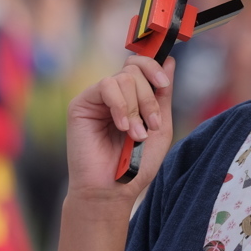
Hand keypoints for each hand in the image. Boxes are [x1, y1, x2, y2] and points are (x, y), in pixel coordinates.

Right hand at [65, 56, 175, 202]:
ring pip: (124, 78)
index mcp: (131, 96)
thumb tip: (169, 61)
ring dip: (136, 108)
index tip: (164, 85)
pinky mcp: (81, 104)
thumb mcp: (159, 125)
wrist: (114, 189)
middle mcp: (114, 94)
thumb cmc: (136, 163)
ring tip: (136, 134)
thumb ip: (163, 94)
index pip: (140, 64)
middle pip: (135, 70)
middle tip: (151, 125)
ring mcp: (97, 98)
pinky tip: (122, 127)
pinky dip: (120, 106)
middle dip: (148, 98)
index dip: (153, 67)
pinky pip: (106, 87)